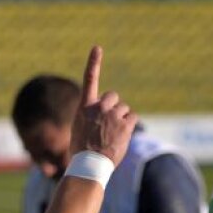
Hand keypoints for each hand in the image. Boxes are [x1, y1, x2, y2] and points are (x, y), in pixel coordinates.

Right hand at [69, 46, 137, 166]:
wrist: (89, 164)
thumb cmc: (82, 150)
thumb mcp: (80, 129)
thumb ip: (91, 116)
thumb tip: (101, 117)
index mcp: (84, 107)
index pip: (89, 79)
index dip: (94, 62)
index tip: (97, 48)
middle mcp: (98, 107)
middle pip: (113, 96)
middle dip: (114, 106)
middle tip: (110, 123)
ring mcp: (112, 115)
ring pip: (124, 109)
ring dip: (121, 120)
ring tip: (113, 135)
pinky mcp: (125, 124)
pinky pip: (132, 118)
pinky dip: (129, 126)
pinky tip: (121, 137)